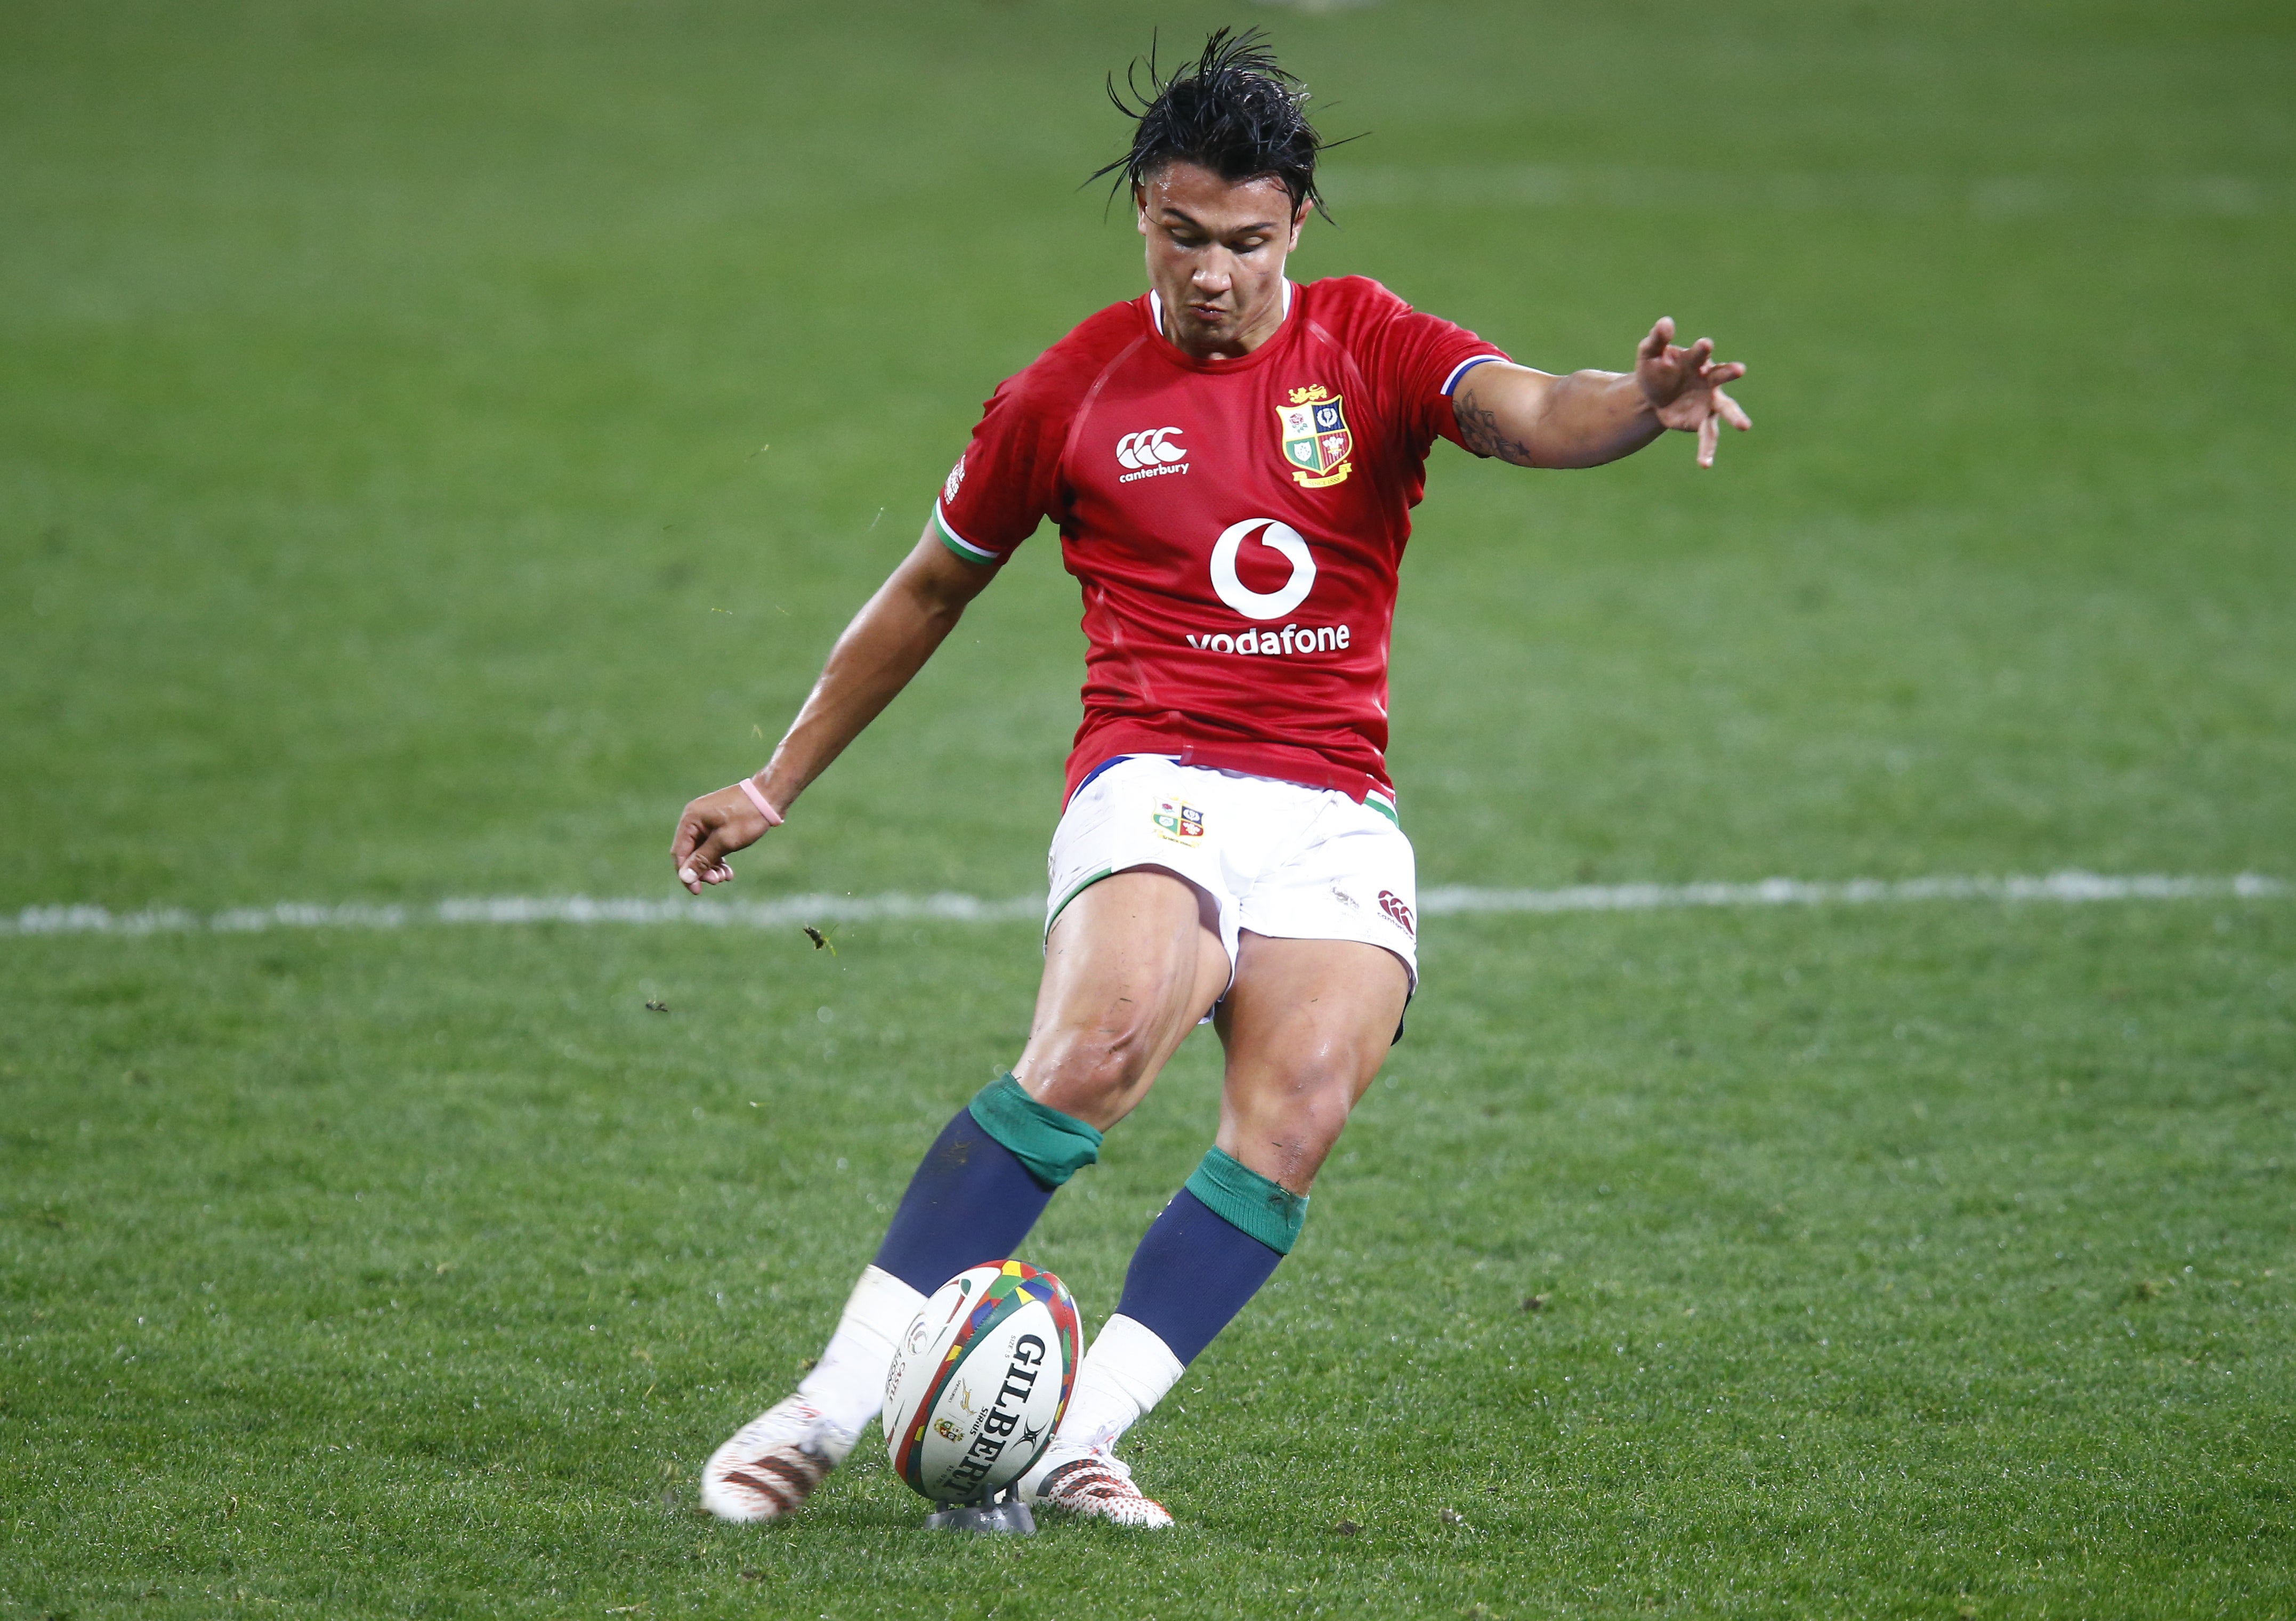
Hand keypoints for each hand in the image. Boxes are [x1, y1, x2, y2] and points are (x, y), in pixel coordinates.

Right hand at [671, 785, 774, 894]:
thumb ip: (703, 859)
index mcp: (691, 819)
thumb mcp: (724, 841)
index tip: (697, 891)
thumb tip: (685, 877)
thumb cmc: (748, 816)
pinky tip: (727, 871)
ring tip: (725, 877)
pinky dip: (718, 858)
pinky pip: (711, 845)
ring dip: (711, 866)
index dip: (686, 874)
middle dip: (701, 870)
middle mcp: (694, 818)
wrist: (770, 795)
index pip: (680, 852)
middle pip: (690, 852)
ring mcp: (706, 820)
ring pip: (702, 851)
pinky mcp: (718, 823)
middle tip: (717, 881)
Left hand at [1634, 317, 1751, 467]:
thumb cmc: (1655, 369)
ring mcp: (1709, 401)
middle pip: (1721, 376)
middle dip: (1729, 372)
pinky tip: (1705, 464)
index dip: (1702, 349)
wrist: (1650, 394)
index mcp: (1696, 361)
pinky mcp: (1702, 420)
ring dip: (1735, 416)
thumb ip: (1657, 339)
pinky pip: (1708, 436)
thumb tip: (1665, 322)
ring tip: (1745, 426)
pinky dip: (1707, 450)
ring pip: (1725, 409)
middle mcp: (1708, 380)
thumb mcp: (1649, 354)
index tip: (1704, 344)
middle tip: (1740, 369)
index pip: (1700, 353)